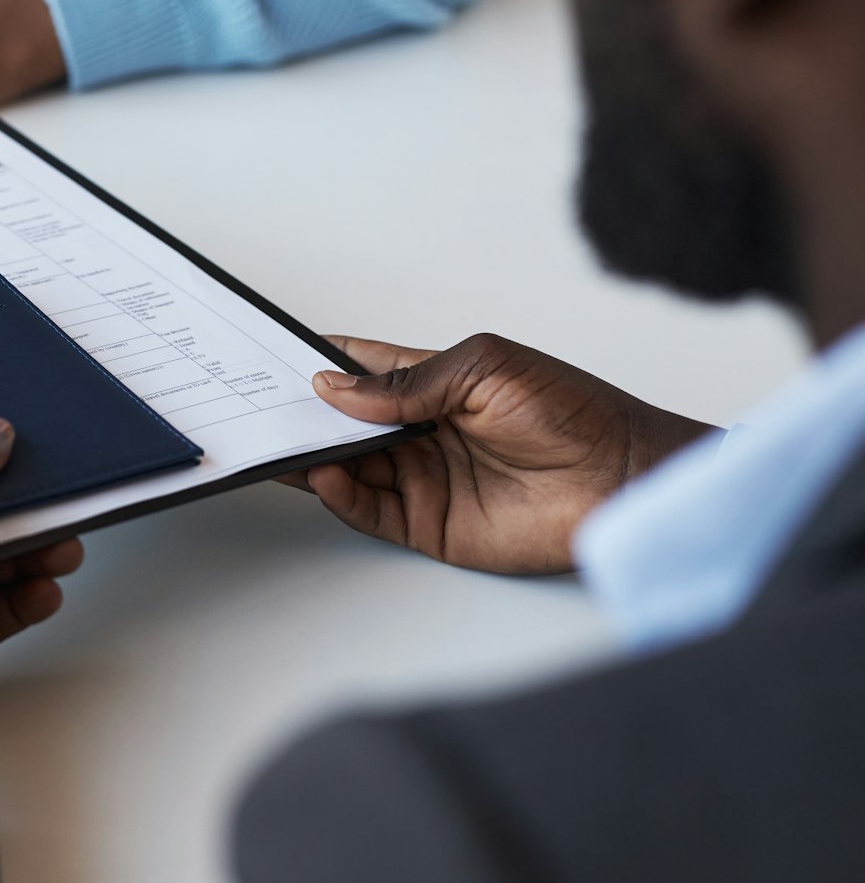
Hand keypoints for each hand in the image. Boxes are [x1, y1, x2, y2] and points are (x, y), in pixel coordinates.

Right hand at [294, 334, 715, 574]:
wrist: (622, 480)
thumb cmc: (573, 412)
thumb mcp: (483, 369)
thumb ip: (406, 383)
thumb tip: (334, 388)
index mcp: (433, 384)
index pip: (361, 371)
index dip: (319, 364)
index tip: (275, 357)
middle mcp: (420, 432)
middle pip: (342, 424)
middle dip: (302, 414)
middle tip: (259, 405)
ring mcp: (421, 479)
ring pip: (345, 467)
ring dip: (310, 455)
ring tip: (280, 442)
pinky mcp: (428, 524)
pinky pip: (368, 509)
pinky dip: (339, 495)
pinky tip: (325, 475)